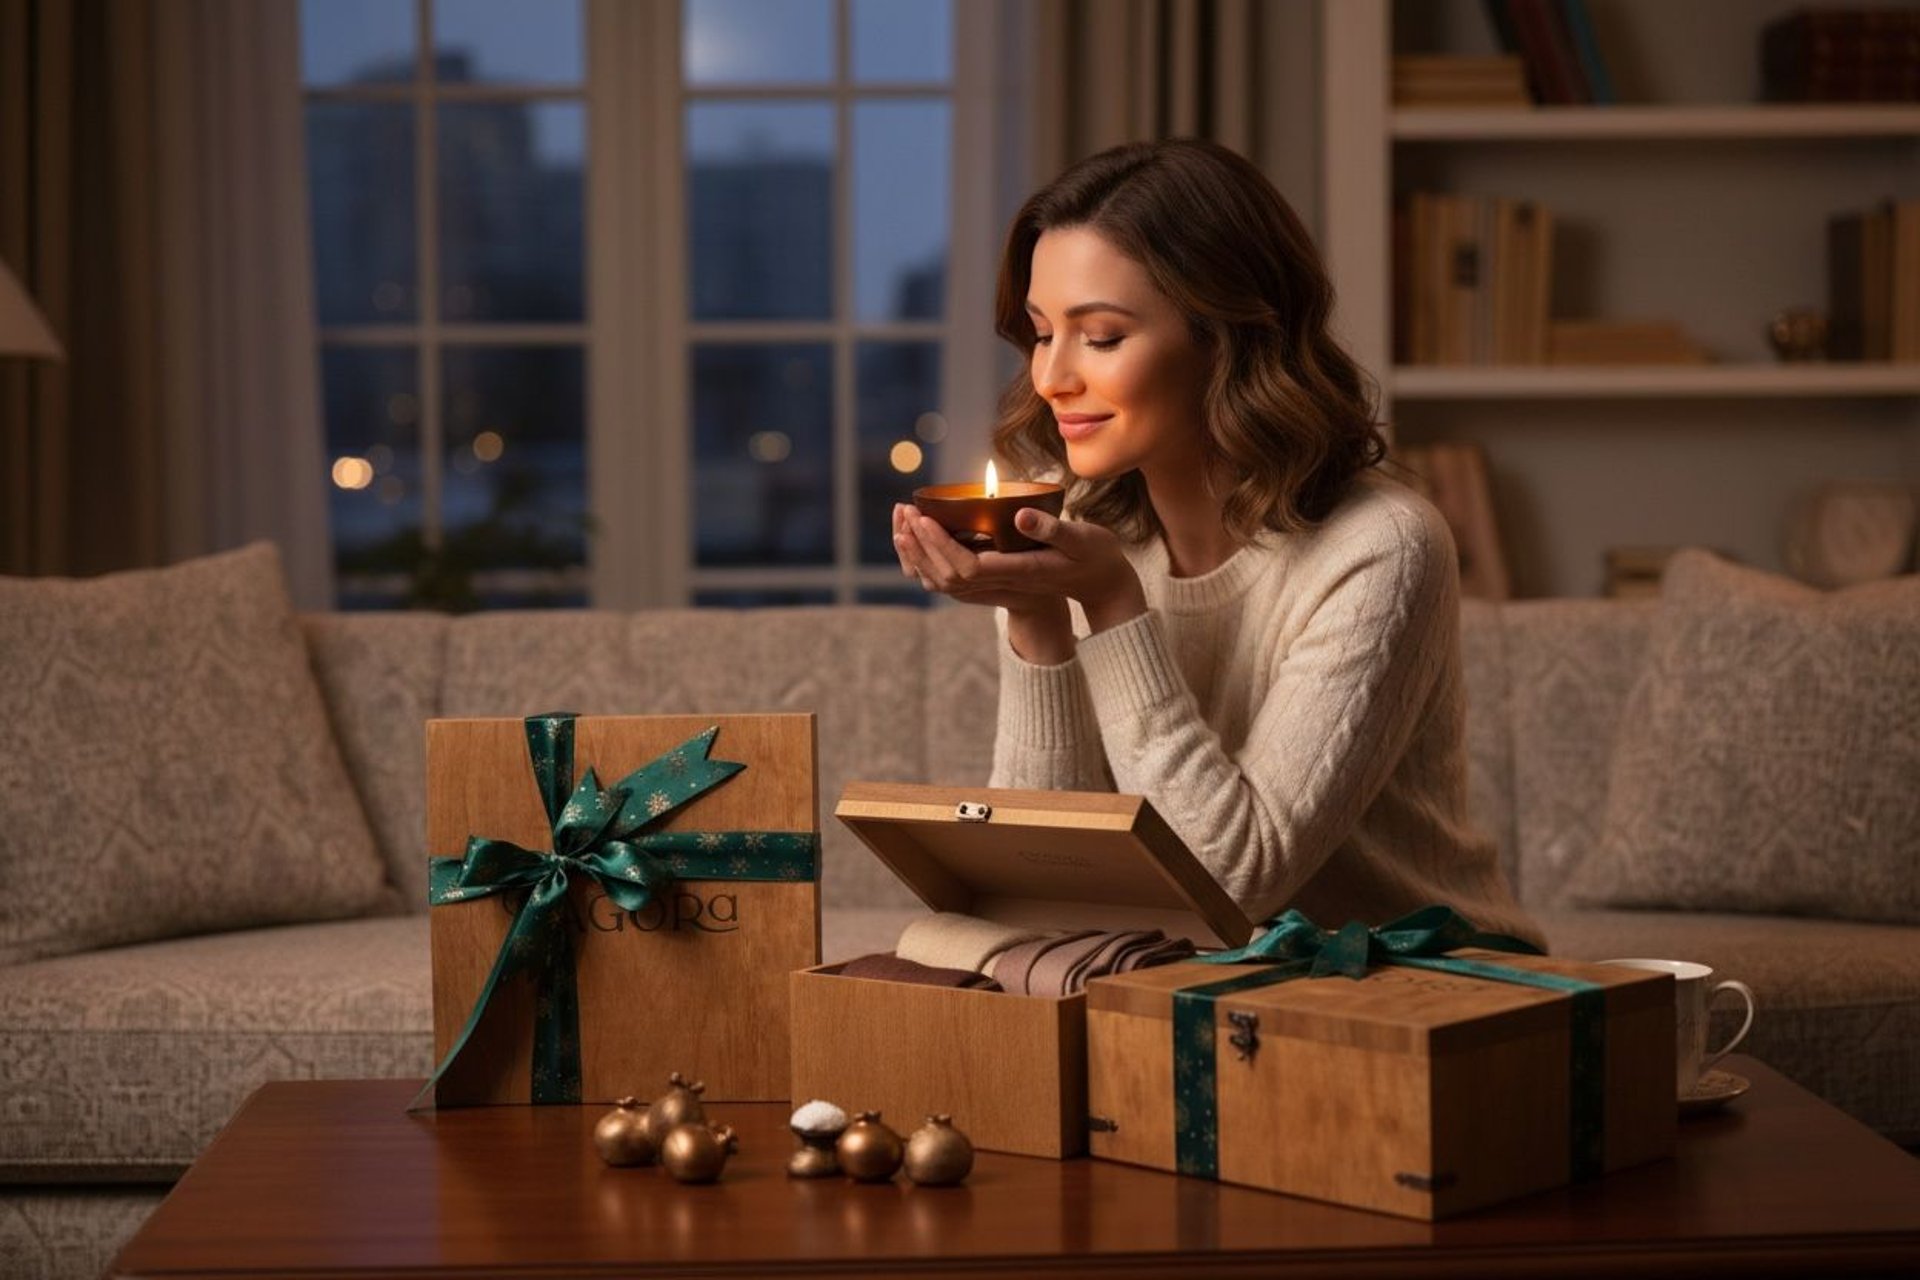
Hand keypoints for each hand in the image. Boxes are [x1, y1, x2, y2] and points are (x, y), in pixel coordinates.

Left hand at [891, 503, 1146, 634]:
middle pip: (947, 574)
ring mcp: (998, 584)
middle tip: (903, 513)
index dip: (941, 546)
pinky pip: (953, 576)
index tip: (923, 519)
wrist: (1101, 584)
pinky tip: (922, 535)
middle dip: (921, 545)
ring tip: (902, 522)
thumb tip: (1021, 516)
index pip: (968, 566)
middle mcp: (1003, 583)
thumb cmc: (1095, 558)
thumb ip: (1052, 529)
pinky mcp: (996, 578)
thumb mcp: (1081, 539)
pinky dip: (931, 558)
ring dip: (920, 553)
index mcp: (1019, 573)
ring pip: (945, 579)